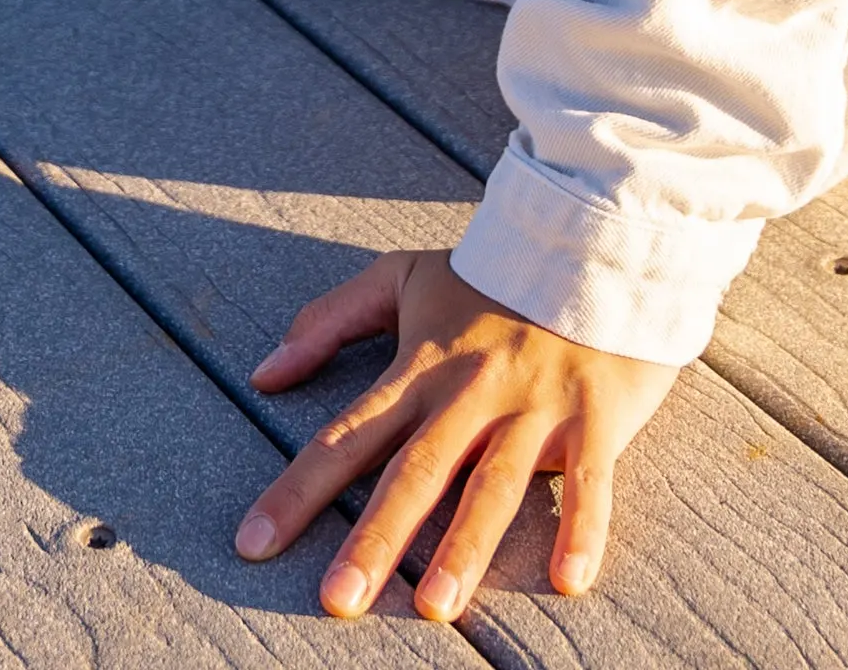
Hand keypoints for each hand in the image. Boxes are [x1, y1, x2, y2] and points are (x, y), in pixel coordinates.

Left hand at [232, 247, 679, 620]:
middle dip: (375, 537)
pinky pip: (590, 481)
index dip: (298, 490)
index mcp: (423, 368)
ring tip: (434, 606)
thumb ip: (330, 319)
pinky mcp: (595, 416)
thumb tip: (263, 374)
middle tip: (337, 600)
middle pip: (416, 471)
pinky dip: (580, 527)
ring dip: (464, 546)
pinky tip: (567, 580)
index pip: (348, 436)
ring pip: (493, 484)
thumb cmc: (491, 274)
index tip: (252, 543)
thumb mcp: (403, 279)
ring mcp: (535, 406)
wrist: (593, 241)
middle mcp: (472, 393)